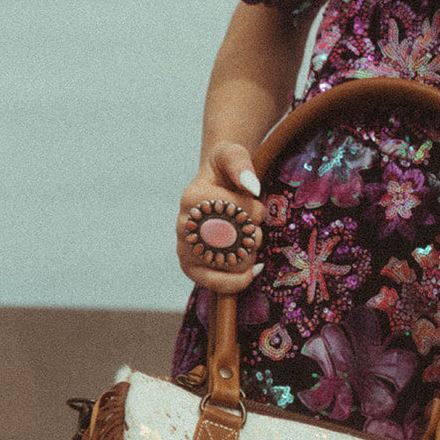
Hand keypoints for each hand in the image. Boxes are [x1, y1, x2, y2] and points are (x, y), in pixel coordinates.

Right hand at [177, 142, 265, 290]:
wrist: (213, 187)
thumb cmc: (224, 171)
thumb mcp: (230, 154)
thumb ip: (240, 162)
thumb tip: (251, 187)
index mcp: (192, 197)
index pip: (240, 211)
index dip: (256, 210)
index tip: (252, 200)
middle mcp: (183, 226)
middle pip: (237, 241)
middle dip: (253, 233)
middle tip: (250, 224)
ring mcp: (184, 250)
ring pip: (233, 263)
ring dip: (249, 253)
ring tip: (245, 240)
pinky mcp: (190, 269)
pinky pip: (218, 285)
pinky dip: (240, 280)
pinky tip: (254, 270)